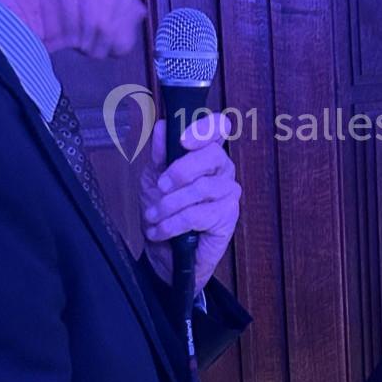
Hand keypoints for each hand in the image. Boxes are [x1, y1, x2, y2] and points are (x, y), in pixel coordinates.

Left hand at [139, 113, 240, 295]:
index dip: (205, 128)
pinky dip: (172, 223)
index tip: (183, 140)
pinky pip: (198, 215)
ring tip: (153, 215)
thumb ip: (160, 154)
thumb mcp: (153, 179)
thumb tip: (163, 128)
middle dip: (181, 170)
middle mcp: (222, 170)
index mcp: (206, 154)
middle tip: (161, 186)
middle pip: (212, 154)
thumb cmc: (163, 212)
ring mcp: (228, 193)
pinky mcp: (228, 217)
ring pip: (202, 188)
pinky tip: (160, 230)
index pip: (219, 128)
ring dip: (170, 204)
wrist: (164, 253)